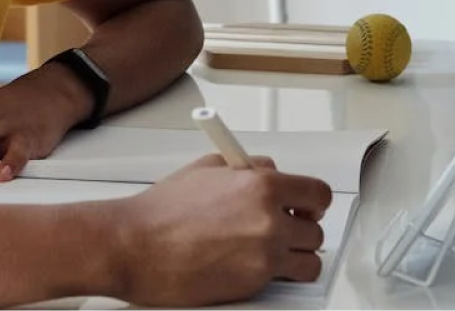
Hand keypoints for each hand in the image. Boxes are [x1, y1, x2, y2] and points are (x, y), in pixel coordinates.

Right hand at [108, 154, 332, 306]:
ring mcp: (264, 257)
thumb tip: (267, 171)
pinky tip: (255, 265)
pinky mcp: (254, 285)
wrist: (136, 246)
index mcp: (262, 187)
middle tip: (283, 228)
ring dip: (296, 257)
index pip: (318, 194)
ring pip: (309, 262)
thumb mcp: (208, 169)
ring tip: (276, 252)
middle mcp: (269, 222)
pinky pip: (284, 282)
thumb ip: (247, 169)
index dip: (314, 202)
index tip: (308, 206)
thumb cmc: (161, 211)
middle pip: (315, 231)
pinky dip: (276, 276)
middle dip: (301, 229)